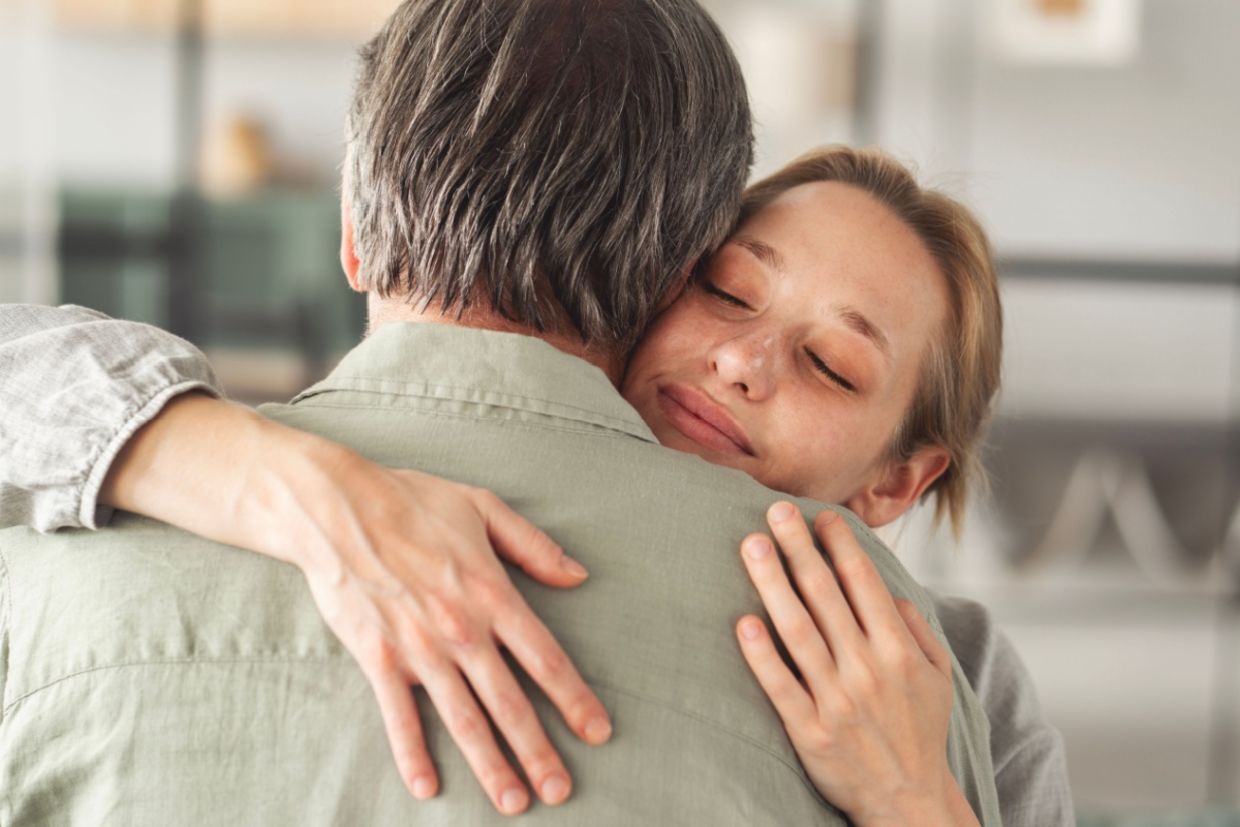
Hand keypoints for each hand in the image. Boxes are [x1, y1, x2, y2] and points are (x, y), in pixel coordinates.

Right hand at [103, 394, 611, 815]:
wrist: (337, 507)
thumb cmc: (412, 501)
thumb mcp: (484, 508)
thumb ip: (534, 545)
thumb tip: (578, 575)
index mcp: (492, 593)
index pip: (545, 658)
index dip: (574, 699)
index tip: (597, 733)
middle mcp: (462, 629)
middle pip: (509, 702)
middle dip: (538, 752)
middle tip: (560, 792)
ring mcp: (419, 648)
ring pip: (462, 719)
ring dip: (490, 765)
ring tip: (513, 803)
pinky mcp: (378, 658)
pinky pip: (398, 715)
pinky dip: (412, 753)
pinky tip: (428, 788)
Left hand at [734, 503, 977, 826]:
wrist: (908, 802)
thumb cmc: (919, 731)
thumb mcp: (937, 677)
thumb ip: (915, 629)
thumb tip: (889, 591)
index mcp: (898, 651)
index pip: (864, 585)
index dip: (841, 546)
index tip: (820, 516)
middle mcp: (867, 670)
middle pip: (826, 597)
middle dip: (800, 548)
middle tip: (776, 510)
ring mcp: (837, 701)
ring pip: (798, 631)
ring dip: (774, 584)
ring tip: (753, 546)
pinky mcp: (810, 732)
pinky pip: (781, 687)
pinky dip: (762, 655)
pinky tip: (743, 622)